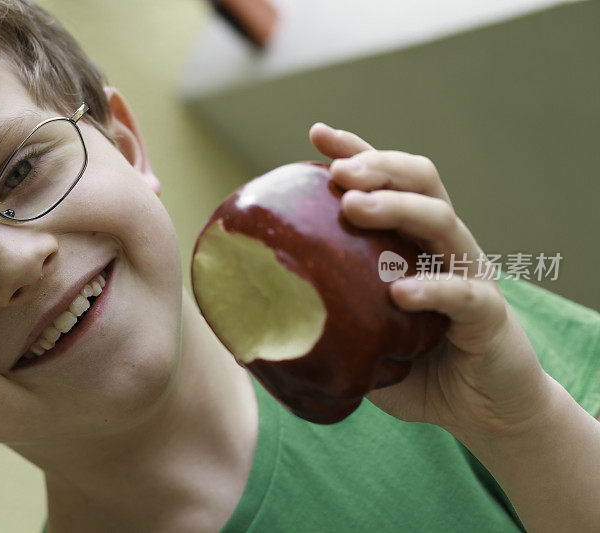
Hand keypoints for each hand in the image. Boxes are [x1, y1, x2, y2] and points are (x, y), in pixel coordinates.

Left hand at [308, 123, 553, 440]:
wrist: (480, 407)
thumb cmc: (414, 364)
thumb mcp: (361, 336)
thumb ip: (324, 320)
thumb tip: (253, 319)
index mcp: (411, 242)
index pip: (387, 181)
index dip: (356, 151)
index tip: (317, 134)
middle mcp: (442, 247)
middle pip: (420, 180)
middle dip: (377, 166)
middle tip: (337, 173)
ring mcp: (469, 275)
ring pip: (442, 220)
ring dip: (397, 207)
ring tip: (353, 208)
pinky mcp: (489, 316)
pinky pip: (464, 294)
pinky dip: (432, 290)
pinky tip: (399, 293)